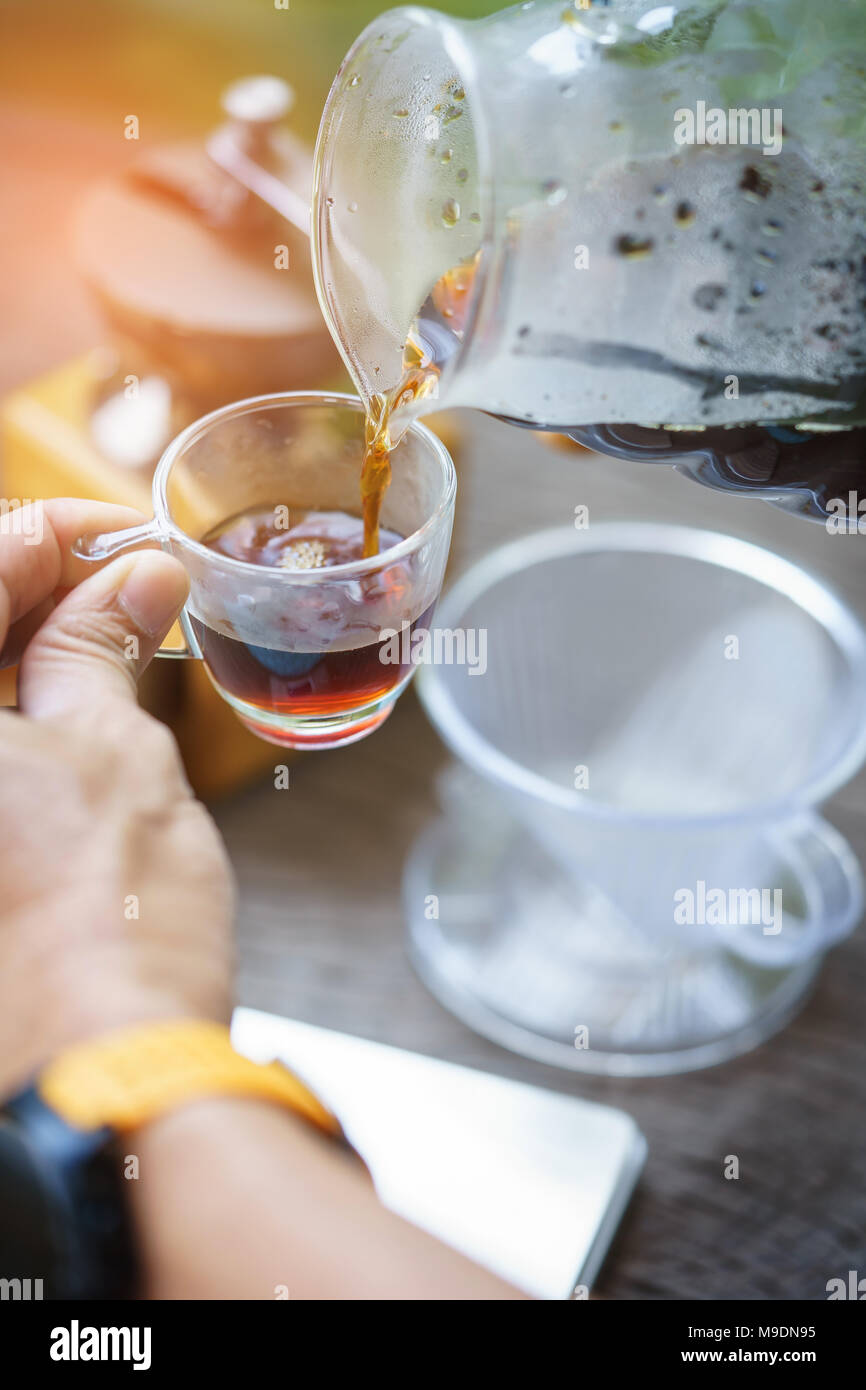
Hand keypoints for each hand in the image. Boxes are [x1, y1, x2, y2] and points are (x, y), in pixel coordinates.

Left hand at [0, 500, 234, 1097]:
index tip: (122, 534)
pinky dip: (18, 714)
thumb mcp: (113, 746)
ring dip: (28, 650)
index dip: (53, 535)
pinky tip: (81, 699)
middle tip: (130, 579)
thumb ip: (101, 645)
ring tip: (119, 634)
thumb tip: (135, 578)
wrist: (103, 1065)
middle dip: (39, 589)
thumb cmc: (105, 915)